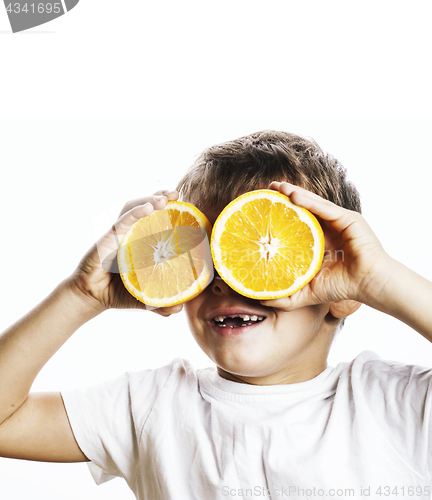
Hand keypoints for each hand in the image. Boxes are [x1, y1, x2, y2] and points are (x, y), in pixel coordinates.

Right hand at [66, 190, 182, 316]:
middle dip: (162, 197)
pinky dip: (136, 212)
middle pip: (147, 207)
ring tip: (165, 199)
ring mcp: (119, 234)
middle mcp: (131, 233)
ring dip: (150, 200)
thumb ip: (161, 304)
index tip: (186, 203)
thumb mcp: (145, 299)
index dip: (170, 208)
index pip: (157, 219)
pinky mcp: (108, 237)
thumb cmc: (118, 293)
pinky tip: (148, 208)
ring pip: (134, 208)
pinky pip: (123, 221)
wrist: (92, 297)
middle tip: (177, 194)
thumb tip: (178, 308)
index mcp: (142, 242)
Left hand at [261, 181, 390, 311]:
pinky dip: (309, 201)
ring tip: (277, 187)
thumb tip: (260, 298)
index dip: (281, 214)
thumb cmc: (342, 287)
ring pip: (313, 204)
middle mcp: (329, 228)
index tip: (263, 208)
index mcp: (319, 241)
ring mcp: (339, 221)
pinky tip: (293, 195)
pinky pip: (325, 208)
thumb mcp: (306, 291)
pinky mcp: (348, 219)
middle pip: (304, 208)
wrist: (368, 285)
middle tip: (268, 189)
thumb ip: (285, 295)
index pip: (297, 223)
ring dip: (294, 193)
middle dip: (285, 197)